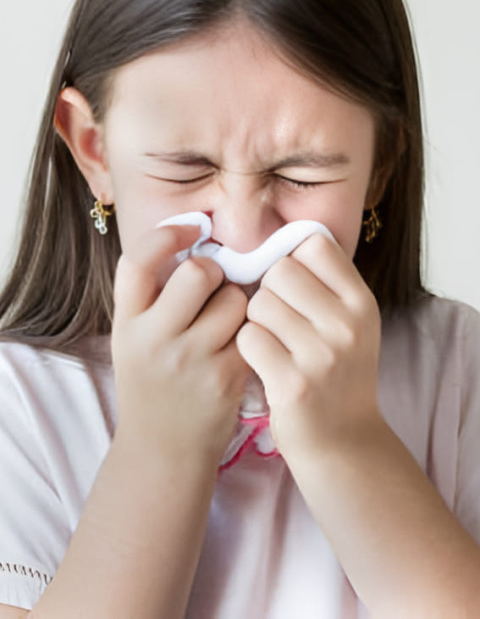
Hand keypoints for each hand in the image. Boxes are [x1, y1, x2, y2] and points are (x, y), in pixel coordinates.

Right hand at [111, 224, 249, 465]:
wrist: (163, 451)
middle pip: (199, 272)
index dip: (166, 234)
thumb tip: (197, 238)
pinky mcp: (225, 378)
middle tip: (213, 286)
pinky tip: (241, 345)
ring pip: (236, 299)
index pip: (137, 261)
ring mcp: (191, 360)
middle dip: (214, 271)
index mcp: (127, 323)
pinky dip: (253, 330)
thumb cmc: (153, 382)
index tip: (190, 229)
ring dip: (238, 302)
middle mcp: (154, 339)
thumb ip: (154, 294)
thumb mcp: (134, 337)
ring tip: (226, 323)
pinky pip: (253, 330)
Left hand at [236, 231, 381, 466]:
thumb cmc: (338, 374)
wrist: (345, 443)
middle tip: (280, 320)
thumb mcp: (351, 323)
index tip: (293, 285)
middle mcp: (347, 324)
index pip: (315, 244)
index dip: (294, 259)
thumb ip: (325, 283)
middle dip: (269, 290)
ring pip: (259, 302)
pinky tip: (265, 364)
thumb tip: (281, 239)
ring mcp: (321, 354)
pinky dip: (248, 348)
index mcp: (361, 302)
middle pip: (280, 269)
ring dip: (256, 321)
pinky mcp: (292, 383)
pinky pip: (248, 337)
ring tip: (274, 343)